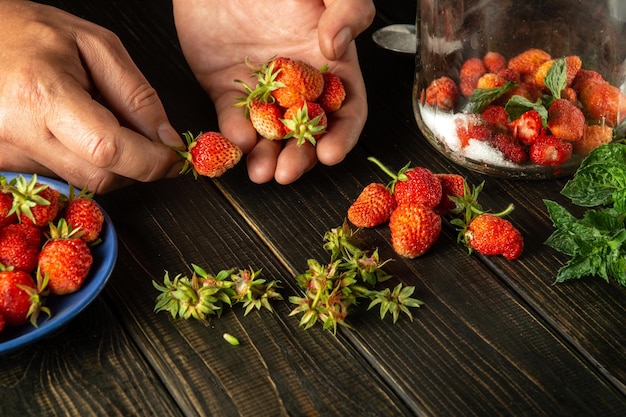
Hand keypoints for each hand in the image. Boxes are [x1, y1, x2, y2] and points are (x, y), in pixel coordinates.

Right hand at [0, 0, 183, 192]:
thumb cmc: (32, 33)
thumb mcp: (96, 45)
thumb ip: (137, 95)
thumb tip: (166, 139)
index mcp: (42, 94)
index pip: (109, 149)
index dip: (151, 161)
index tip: (174, 158)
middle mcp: (19, 130)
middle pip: (100, 176)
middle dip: (137, 166)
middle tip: (148, 140)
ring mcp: (7, 151)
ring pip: (84, 181)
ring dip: (111, 163)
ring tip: (99, 120)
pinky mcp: (5, 162)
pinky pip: (63, 176)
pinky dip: (84, 160)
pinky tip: (76, 132)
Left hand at [173, 0, 374, 183]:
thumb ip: (349, 10)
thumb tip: (337, 48)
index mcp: (331, 67)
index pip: (346, 110)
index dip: (342, 135)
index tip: (331, 153)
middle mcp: (299, 86)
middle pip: (307, 132)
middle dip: (300, 157)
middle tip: (288, 170)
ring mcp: (264, 92)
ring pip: (270, 135)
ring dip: (267, 158)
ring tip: (262, 171)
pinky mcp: (228, 91)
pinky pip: (233, 118)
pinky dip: (235, 133)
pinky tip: (237, 140)